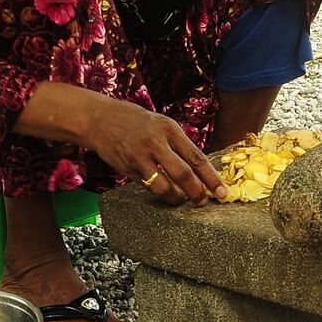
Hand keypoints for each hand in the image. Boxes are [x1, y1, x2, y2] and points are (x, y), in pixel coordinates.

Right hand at [78, 97, 227, 205]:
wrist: (100, 119)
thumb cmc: (135, 121)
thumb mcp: (161, 123)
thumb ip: (178, 144)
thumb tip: (199, 170)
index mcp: (168, 129)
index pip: (196, 157)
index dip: (211, 178)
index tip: (222, 192)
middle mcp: (155, 143)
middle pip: (183, 175)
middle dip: (197, 193)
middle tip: (203, 202)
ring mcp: (139, 157)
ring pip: (163, 187)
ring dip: (176, 198)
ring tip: (180, 198)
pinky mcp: (127, 168)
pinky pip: (147, 187)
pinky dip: (158, 193)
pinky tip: (163, 192)